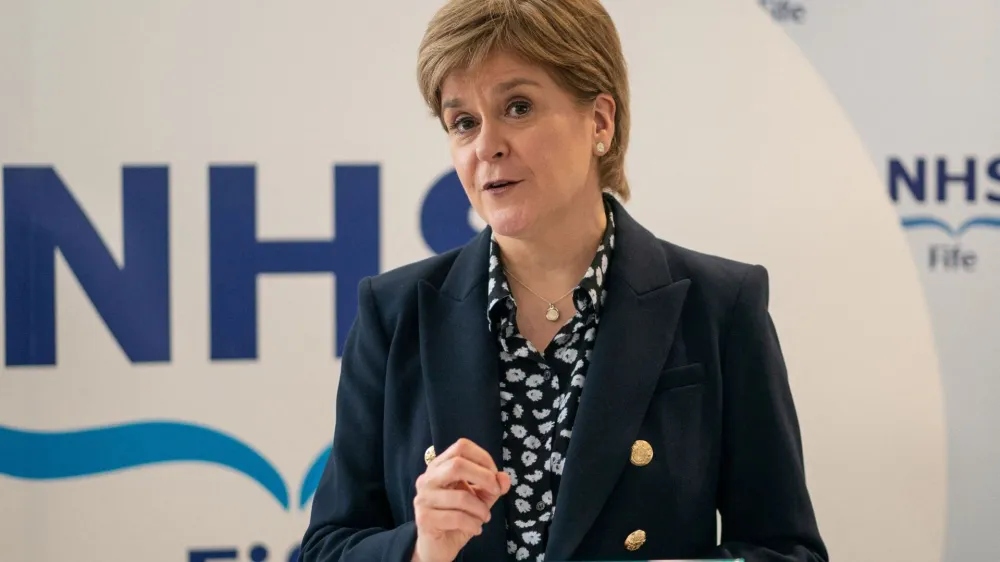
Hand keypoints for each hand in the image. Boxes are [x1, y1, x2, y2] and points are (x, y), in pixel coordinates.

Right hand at [411, 438, 511, 561]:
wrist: (438, 547)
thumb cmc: (458, 518)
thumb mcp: (480, 499)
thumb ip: (492, 486)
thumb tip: (504, 478)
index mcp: (440, 467)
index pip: (461, 447)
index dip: (483, 458)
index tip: (494, 476)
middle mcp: (427, 478)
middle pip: (457, 464)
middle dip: (484, 478)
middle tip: (495, 493)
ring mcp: (423, 498)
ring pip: (461, 496)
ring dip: (481, 509)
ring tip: (484, 517)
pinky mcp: (424, 518)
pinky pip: (457, 518)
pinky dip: (473, 524)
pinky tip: (476, 529)